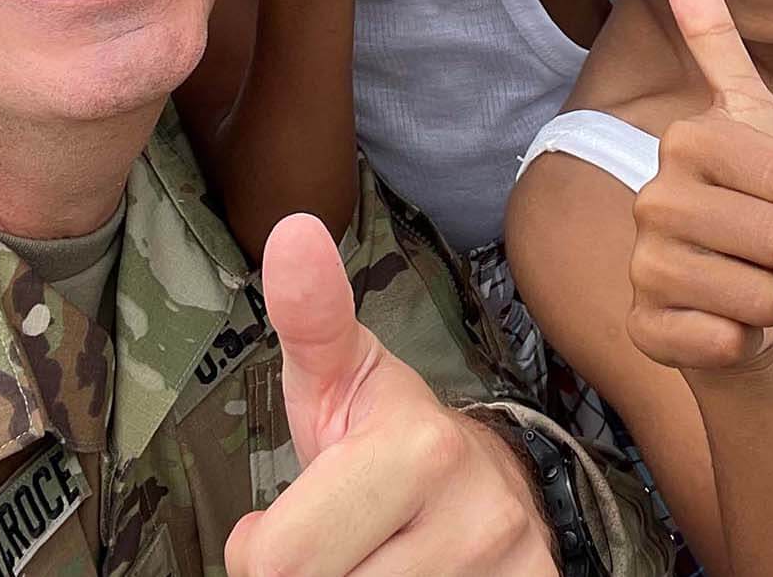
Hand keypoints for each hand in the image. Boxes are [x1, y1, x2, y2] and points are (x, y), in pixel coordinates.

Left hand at [225, 215, 557, 576]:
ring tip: (372, 556)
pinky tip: (409, 571)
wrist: (495, 482)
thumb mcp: (338, 376)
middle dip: (312, 575)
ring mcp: (508, 570)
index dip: (263, 552)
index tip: (279, 527)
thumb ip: (308, 316)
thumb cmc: (388, 432)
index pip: (279, 563)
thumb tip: (292, 230)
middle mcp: (475, 515)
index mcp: (416, 446)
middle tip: (332, 542)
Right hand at [629, 0, 772, 380]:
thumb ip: (722, 49)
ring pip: (761, 295)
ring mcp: (643, 268)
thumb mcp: (753, 118)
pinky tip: (724, 323)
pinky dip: (744, 341)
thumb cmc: (753, 200)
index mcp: (682, 142)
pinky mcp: (649, 329)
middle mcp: (650, 200)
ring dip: (771, 296)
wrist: (735, 295)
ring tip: (747, 279)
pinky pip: (729, 342)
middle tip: (764, 244)